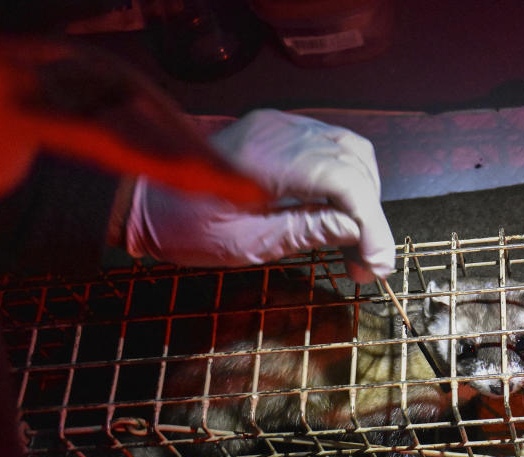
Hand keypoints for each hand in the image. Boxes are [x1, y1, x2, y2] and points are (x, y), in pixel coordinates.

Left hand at [124, 109, 394, 281]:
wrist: (144, 200)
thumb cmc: (184, 228)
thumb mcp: (244, 244)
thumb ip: (303, 231)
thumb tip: (356, 230)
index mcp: (264, 158)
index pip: (342, 179)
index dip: (371, 221)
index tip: (379, 263)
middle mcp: (279, 130)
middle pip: (354, 164)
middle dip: (371, 216)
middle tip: (367, 264)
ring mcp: (283, 125)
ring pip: (353, 153)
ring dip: (365, 199)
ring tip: (357, 244)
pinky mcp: (283, 131)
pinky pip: (335, 149)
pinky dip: (350, 183)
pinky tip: (342, 216)